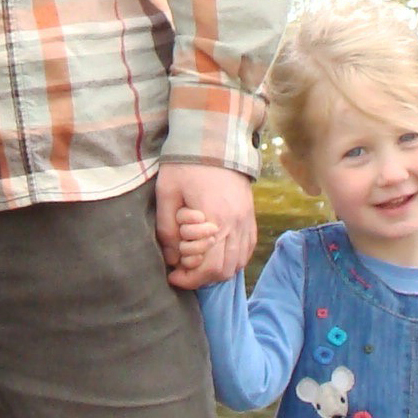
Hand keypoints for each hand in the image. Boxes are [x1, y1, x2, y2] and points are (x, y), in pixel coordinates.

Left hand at [156, 164, 255, 287]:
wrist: (214, 139)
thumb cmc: (186, 164)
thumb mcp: (167, 192)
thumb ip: (167, 228)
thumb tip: (172, 259)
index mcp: (214, 219)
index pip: (206, 267)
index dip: (187, 278)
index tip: (172, 274)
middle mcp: (235, 224)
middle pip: (223, 270)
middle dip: (201, 278)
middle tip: (182, 272)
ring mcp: (246, 220)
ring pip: (237, 263)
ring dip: (217, 270)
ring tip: (197, 263)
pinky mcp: (250, 216)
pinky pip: (247, 249)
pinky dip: (232, 259)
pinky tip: (216, 254)